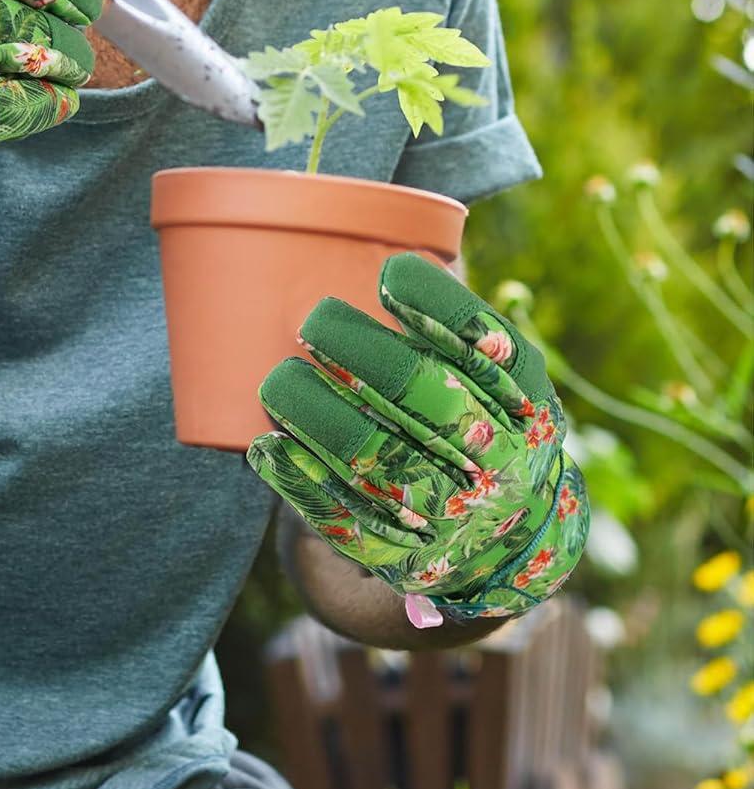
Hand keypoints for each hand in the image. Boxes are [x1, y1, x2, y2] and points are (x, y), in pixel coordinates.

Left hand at [246, 253, 588, 625]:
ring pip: (383, 463)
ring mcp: (455, 516)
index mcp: (524, 399)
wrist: (507, 539)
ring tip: (277, 381)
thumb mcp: (491, 371)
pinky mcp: (405, 556)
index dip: (440, 309)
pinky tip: (265, 446)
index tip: (386, 274)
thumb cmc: (477, 416)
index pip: (489, 348)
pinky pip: (348, 518)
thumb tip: (371, 232)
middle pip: (431, 402)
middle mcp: (501, 459)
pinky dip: (302, 481)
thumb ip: (444, 315)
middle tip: (313, 318)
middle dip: (366, 355)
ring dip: (322, 418)